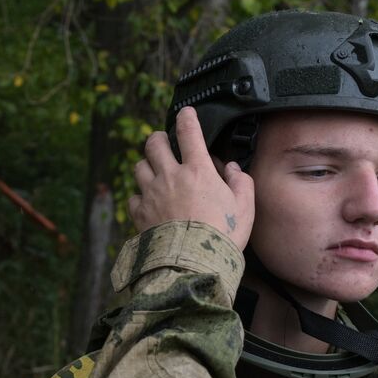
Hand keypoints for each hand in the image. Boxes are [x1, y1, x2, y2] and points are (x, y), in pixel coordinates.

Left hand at [128, 106, 254, 251]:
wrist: (193, 264)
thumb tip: (232, 168)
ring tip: (156, 172)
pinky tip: (148, 202)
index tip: (186, 112)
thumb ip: (241, 182)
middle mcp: (170, 176)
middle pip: (154, 143)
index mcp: (198, 170)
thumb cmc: (223, 236)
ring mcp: (152, 194)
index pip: (189, 132)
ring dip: (147, 165)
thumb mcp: (244, 207)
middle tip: (165, 143)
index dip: (187, 117)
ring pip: (140, 166)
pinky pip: (133, 197)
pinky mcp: (140, 214)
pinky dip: (140, 196)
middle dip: (159, 139)